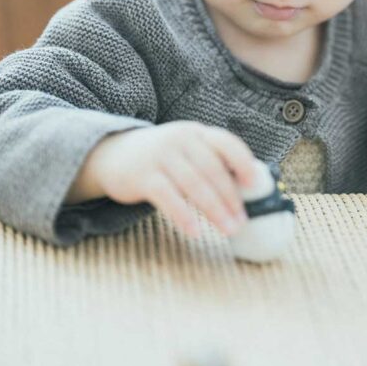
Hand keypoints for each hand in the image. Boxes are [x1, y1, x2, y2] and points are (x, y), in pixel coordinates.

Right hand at [89, 121, 257, 238]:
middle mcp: (180, 139)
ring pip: (194, 184)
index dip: (243, 161)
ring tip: (228, 229)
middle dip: (230, 198)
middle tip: (242, 221)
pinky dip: (183, 215)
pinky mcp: (142, 176)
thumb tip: (246, 189)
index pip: (225, 142)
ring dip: (214, 210)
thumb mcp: (185, 149)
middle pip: (212, 169)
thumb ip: (209, 161)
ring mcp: (160, 156)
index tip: (255, 183)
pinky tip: (195, 232)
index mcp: (196, 133)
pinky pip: (168, 197)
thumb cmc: (160, 158)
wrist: (111, 155)